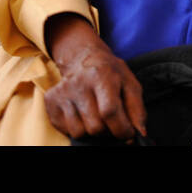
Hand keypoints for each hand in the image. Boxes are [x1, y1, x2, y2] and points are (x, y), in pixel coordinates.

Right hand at [43, 13, 145, 140]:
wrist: (83, 58)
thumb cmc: (111, 73)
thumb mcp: (130, 84)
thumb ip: (137, 109)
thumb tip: (140, 133)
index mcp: (102, 75)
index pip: (109, 112)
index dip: (121, 129)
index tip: (127, 134)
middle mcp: (79, 82)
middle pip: (95, 127)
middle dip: (108, 130)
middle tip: (111, 120)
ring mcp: (63, 92)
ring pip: (80, 132)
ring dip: (92, 130)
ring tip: (96, 114)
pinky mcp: (51, 101)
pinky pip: (67, 130)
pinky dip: (78, 127)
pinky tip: (82, 113)